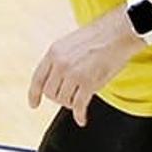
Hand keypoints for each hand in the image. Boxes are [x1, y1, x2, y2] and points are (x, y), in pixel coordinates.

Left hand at [28, 10, 140, 126]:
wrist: (117, 32)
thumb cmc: (97, 37)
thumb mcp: (70, 44)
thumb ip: (60, 60)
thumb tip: (55, 80)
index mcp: (53, 52)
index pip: (37, 78)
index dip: (33, 94)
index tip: (33, 105)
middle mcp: (60, 63)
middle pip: (50, 93)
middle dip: (58, 98)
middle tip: (70, 97)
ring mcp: (73, 73)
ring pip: (64, 100)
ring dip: (71, 103)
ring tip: (80, 99)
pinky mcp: (88, 82)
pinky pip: (79, 106)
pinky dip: (80, 115)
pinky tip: (82, 119)